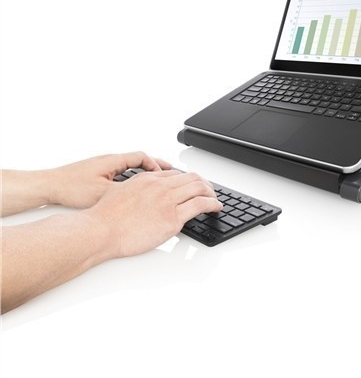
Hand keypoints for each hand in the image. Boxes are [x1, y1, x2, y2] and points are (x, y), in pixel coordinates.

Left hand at [49, 152, 170, 208]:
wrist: (48, 186)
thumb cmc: (71, 187)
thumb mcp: (103, 192)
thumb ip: (125, 192)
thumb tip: (142, 196)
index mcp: (113, 161)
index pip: (141, 157)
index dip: (155, 165)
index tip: (164, 174)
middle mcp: (108, 161)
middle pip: (137, 160)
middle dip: (153, 167)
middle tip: (167, 172)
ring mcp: (102, 168)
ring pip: (129, 167)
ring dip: (142, 173)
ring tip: (153, 182)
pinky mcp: (96, 175)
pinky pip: (119, 174)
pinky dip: (130, 179)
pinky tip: (131, 190)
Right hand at [84, 170, 222, 257]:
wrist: (100, 230)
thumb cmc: (105, 218)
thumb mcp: (120, 192)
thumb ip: (136, 190)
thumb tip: (145, 196)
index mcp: (147, 179)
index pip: (176, 174)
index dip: (188, 179)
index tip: (194, 185)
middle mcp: (159, 186)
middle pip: (191, 178)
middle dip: (204, 184)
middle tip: (210, 191)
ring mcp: (167, 201)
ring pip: (199, 188)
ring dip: (211, 192)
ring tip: (216, 199)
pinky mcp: (172, 218)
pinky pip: (200, 205)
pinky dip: (213, 204)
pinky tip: (216, 207)